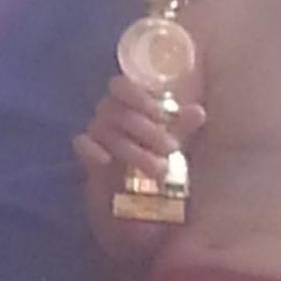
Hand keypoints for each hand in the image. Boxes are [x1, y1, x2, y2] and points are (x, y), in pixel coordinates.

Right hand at [73, 74, 205, 182]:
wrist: (136, 194)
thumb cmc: (156, 152)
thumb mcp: (173, 138)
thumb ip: (183, 125)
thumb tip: (198, 112)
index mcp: (126, 102)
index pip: (120, 86)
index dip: (138, 96)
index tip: (162, 115)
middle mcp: (107, 114)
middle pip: (116, 110)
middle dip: (146, 130)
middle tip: (172, 148)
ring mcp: (96, 135)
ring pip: (104, 131)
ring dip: (133, 149)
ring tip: (161, 169)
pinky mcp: (86, 158)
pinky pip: (81, 145)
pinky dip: (91, 151)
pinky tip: (107, 161)